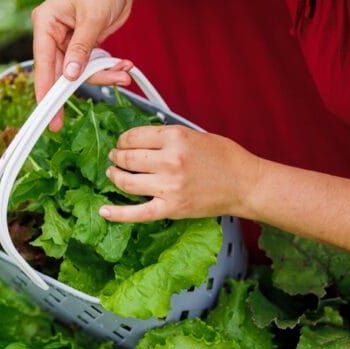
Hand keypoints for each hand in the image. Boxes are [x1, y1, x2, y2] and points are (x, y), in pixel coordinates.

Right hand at [32, 0, 134, 129]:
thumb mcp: (93, 18)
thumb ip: (81, 48)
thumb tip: (70, 75)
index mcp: (45, 22)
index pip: (43, 61)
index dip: (45, 89)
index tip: (48, 113)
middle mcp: (52, 34)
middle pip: (61, 72)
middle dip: (86, 82)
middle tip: (90, 101)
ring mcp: (67, 43)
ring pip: (80, 73)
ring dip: (104, 75)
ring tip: (124, 72)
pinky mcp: (82, 48)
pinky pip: (91, 67)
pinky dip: (108, 70)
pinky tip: (123, 66)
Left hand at [101, 125, 260, 221]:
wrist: (245, 184)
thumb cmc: (225, 158)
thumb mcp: (195, 135)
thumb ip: (167, 137)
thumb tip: (140, 140)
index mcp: (175, 138)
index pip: (134, 136)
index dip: (123, 139)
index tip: (122, 142)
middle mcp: (169, 160)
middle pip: (127, 157)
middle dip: (116, 156)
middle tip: (114, 157)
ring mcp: (168, 186)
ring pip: (126, 181)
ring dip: (114, 176)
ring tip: (112, 173)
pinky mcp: (171, 208)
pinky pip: (137, 213)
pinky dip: (117, 213)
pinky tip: (104, 211)